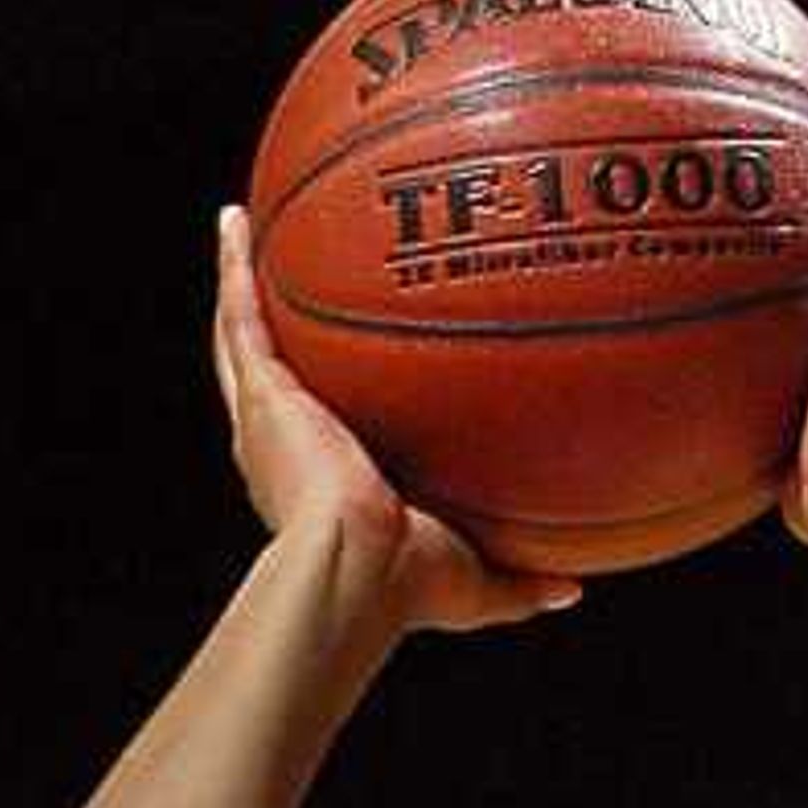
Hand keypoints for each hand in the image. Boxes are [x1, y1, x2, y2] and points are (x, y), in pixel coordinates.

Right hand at [210, 211, 576, 636]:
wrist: (359, 569)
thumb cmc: (408, 589)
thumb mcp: (478, 582)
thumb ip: (521, 581)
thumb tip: (572, 588)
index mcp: (321, 483)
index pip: (321, 426)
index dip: (324, 395)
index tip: (341, 364)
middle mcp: (283, 445)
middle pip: (272, 370)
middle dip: (276, 326)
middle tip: (284, 282)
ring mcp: (266, 416)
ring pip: (245, 332)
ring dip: (243, 280)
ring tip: (242, 227)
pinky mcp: (261, 394)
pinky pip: (242, 313)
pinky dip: (235, 264)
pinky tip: (236, 218)